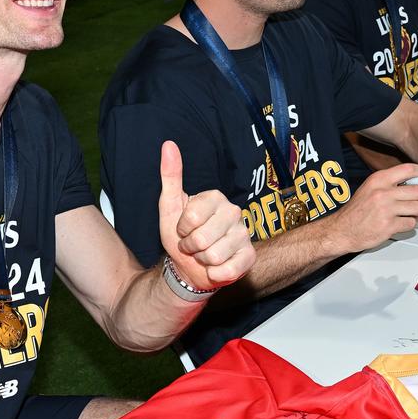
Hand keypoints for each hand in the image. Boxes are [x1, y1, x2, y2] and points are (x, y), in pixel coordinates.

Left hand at [157, 141, 253, 291]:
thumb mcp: (169, 206)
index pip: (191, 218)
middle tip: (193, 245)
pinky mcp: (249, 256)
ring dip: (202, 260)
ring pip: (214, 255)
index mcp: (215, 197)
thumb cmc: (181, 235)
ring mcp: (244, 234)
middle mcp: (233, 212)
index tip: (183, 229)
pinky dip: (215, 274)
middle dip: (191, 247)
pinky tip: (216, 267)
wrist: (190, 267)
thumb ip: (170, 176)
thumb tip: (168, 145)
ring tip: (204, 254)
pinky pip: (227, 270)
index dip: (182, 229)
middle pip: (202, 238)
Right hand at [328, 163, 417, 251]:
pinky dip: (410, 224)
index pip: (409, 169)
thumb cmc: (357, 211)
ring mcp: (386, 209)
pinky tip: (402, 223)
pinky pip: (411, 223)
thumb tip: (415, 182)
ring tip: (413, 214)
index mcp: (379, 180)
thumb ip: (390, 183)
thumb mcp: (370, 188)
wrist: (342, 230)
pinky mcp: (389, 226)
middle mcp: (383, 192)